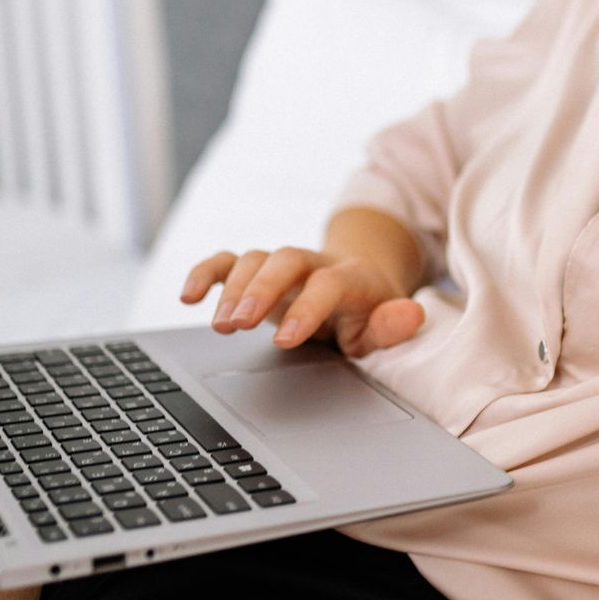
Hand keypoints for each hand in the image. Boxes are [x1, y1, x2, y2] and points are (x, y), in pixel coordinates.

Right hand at [181, 247, 425, 357]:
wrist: (357, 281)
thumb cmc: (368, 311)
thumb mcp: (385, 325)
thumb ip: (394, 324)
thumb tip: (411, 315)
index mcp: (351, 277)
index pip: (328, 285)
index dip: (307, 309)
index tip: (285, 340)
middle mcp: (313, 263)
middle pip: (285, 260)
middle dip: (259, 289)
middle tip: (239, 325)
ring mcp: (282, 264)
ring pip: (253, 259)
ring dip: (231, 289)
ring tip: (219, 326)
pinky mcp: (257, 269)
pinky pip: (227, 260)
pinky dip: (205, 273)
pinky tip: (187, 297)